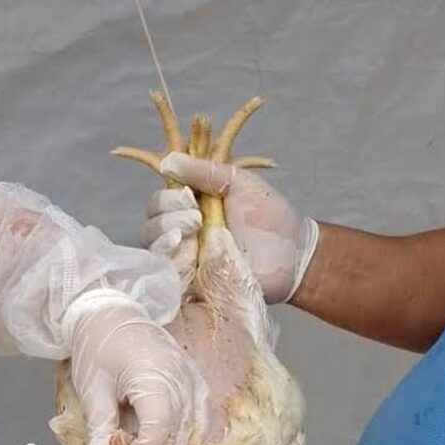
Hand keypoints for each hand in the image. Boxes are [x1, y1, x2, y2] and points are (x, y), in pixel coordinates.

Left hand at [64, 291, 207, 444]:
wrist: (113, 311)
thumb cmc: (98, 345)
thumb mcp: (93, 388)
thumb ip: (99, 431)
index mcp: (155, 373)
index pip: (159, 424)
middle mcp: (181, 379)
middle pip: (174, 435)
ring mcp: (192, 382)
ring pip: (186, 433)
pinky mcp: (194, 386)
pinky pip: (193, 423)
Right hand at [143, 152, 319, 303]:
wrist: (294, 255)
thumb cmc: (270, 218)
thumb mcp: (239, 182)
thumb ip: (205, 170)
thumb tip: (167, 160)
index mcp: (190, 208)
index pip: (158, 202)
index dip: (167, 198)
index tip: (190, 197)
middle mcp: (183, 234)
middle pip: (150, 225)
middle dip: (167, 218)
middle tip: (197, 219)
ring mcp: (186, 260)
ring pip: (153, 250)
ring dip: (165, 238)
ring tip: (191, 237)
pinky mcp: (192, 284)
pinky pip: (166, 276)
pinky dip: (171, 263)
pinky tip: (189, 256)